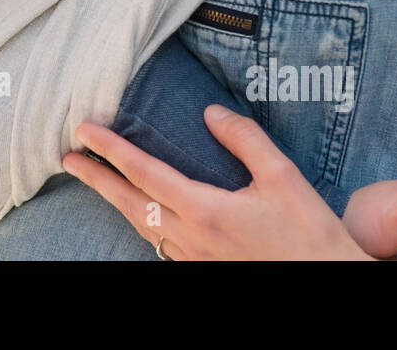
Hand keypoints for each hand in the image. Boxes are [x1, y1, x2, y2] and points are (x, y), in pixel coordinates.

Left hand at [61, 105, 372, 259]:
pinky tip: (143, 214)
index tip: (83, 131)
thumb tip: (210, 113)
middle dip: (96, 179)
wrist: (328, 283)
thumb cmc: (310, 235)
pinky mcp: (204, 270)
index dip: (111, 150)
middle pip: (129, 203)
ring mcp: (195, 259)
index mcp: (205, 211)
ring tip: (97, 180)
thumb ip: (244, 140)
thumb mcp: (283, 177)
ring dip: (116, 201)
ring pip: (142, 226)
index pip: (144, 173)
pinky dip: (142, 222)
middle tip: (68, 158)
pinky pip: (161, 244)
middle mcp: (191, 238)